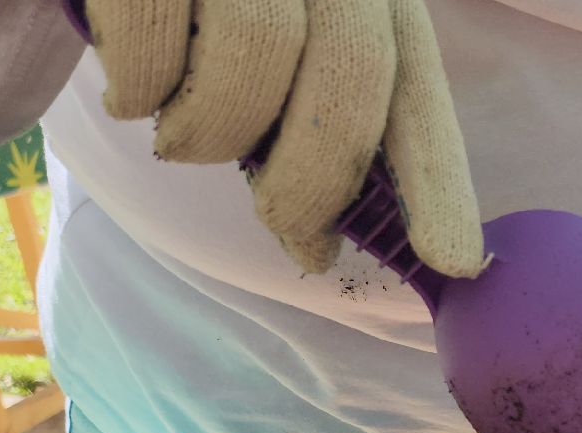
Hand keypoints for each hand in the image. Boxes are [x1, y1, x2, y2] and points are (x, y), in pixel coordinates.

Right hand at [87, 0, 482, 276]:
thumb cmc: (195, 15)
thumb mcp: (273, 59)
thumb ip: (309, 127)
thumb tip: (312, 245)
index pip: (417, 89)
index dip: (437, 178)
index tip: (451, 259)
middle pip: (351, 76)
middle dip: (315, 179)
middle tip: (281, 223)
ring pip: (254, 54)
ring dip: (211, 132)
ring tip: (181, 139)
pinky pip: (155, 38)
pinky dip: (139, 89)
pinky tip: (129, 97)